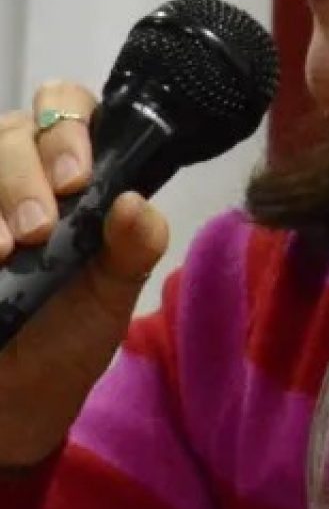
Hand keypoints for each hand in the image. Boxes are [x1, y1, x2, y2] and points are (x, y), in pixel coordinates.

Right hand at [0, 83, 168, 468]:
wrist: (17, 399)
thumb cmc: (70, 332)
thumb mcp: (115, 292)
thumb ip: (136, 245)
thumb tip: (134, 202)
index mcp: (72, 171)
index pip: (70, 109)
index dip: (71, 128)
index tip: (78, 181)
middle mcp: (20, 173)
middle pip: (14, 131)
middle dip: (27, 174)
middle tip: (40, 227)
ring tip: (7, 248)